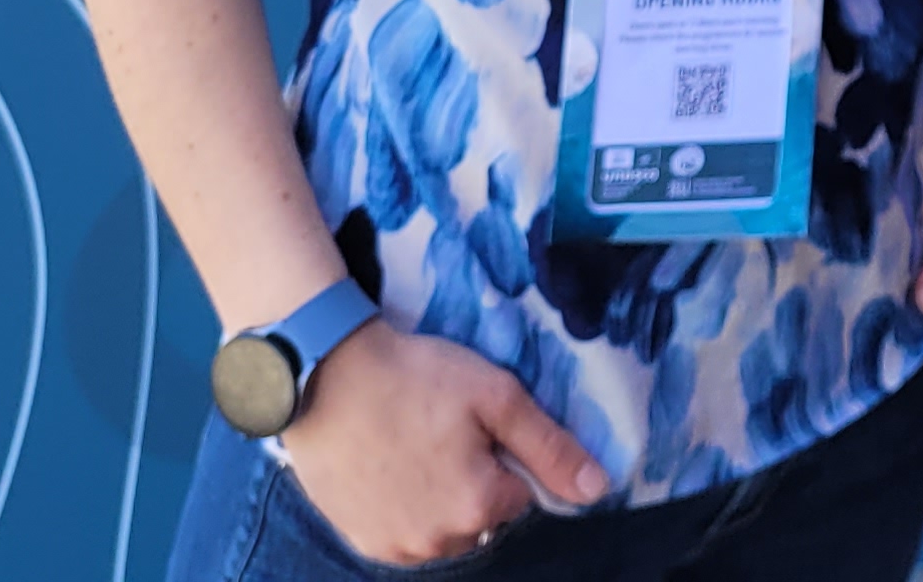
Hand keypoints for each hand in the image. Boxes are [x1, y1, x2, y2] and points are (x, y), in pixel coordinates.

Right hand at [275, 320, 609, 567]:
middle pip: (482, 515)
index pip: (521, 492)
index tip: (473, 422)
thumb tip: (597, 488)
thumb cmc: (415, 378)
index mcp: (479, 507)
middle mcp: (438, 542)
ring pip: (443, 527)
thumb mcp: (496, 396)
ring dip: (440, 498)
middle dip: (474, 479)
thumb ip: (550, 447)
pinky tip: (389, 466)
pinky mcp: (362, 540)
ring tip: (413, 445)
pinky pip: (404, 533)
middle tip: (442, 430)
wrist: (325, 376)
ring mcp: (395, 547)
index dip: (503, 453)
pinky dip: (404, 507)